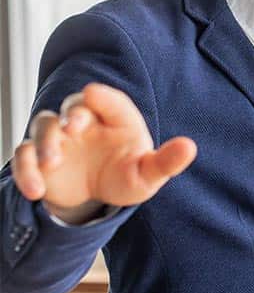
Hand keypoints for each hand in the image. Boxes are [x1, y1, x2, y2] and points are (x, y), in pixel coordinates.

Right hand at [11, 83, 196, 222]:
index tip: (91, 93)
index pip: (110, 101)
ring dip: (45, 141)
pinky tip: (35, 191)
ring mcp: (59, 137)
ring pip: (44, 126)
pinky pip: (24, 157)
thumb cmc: (128, 175)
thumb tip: (189, 148)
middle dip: (72, 114)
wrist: (98, 198)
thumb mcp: (148, 173)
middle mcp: (85, 122)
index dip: (101, 97)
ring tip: (52, 163)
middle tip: (73, 127)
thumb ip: (166, 161)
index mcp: (116, 118)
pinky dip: (25, 171)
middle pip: (74, 107)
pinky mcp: (37, 159)